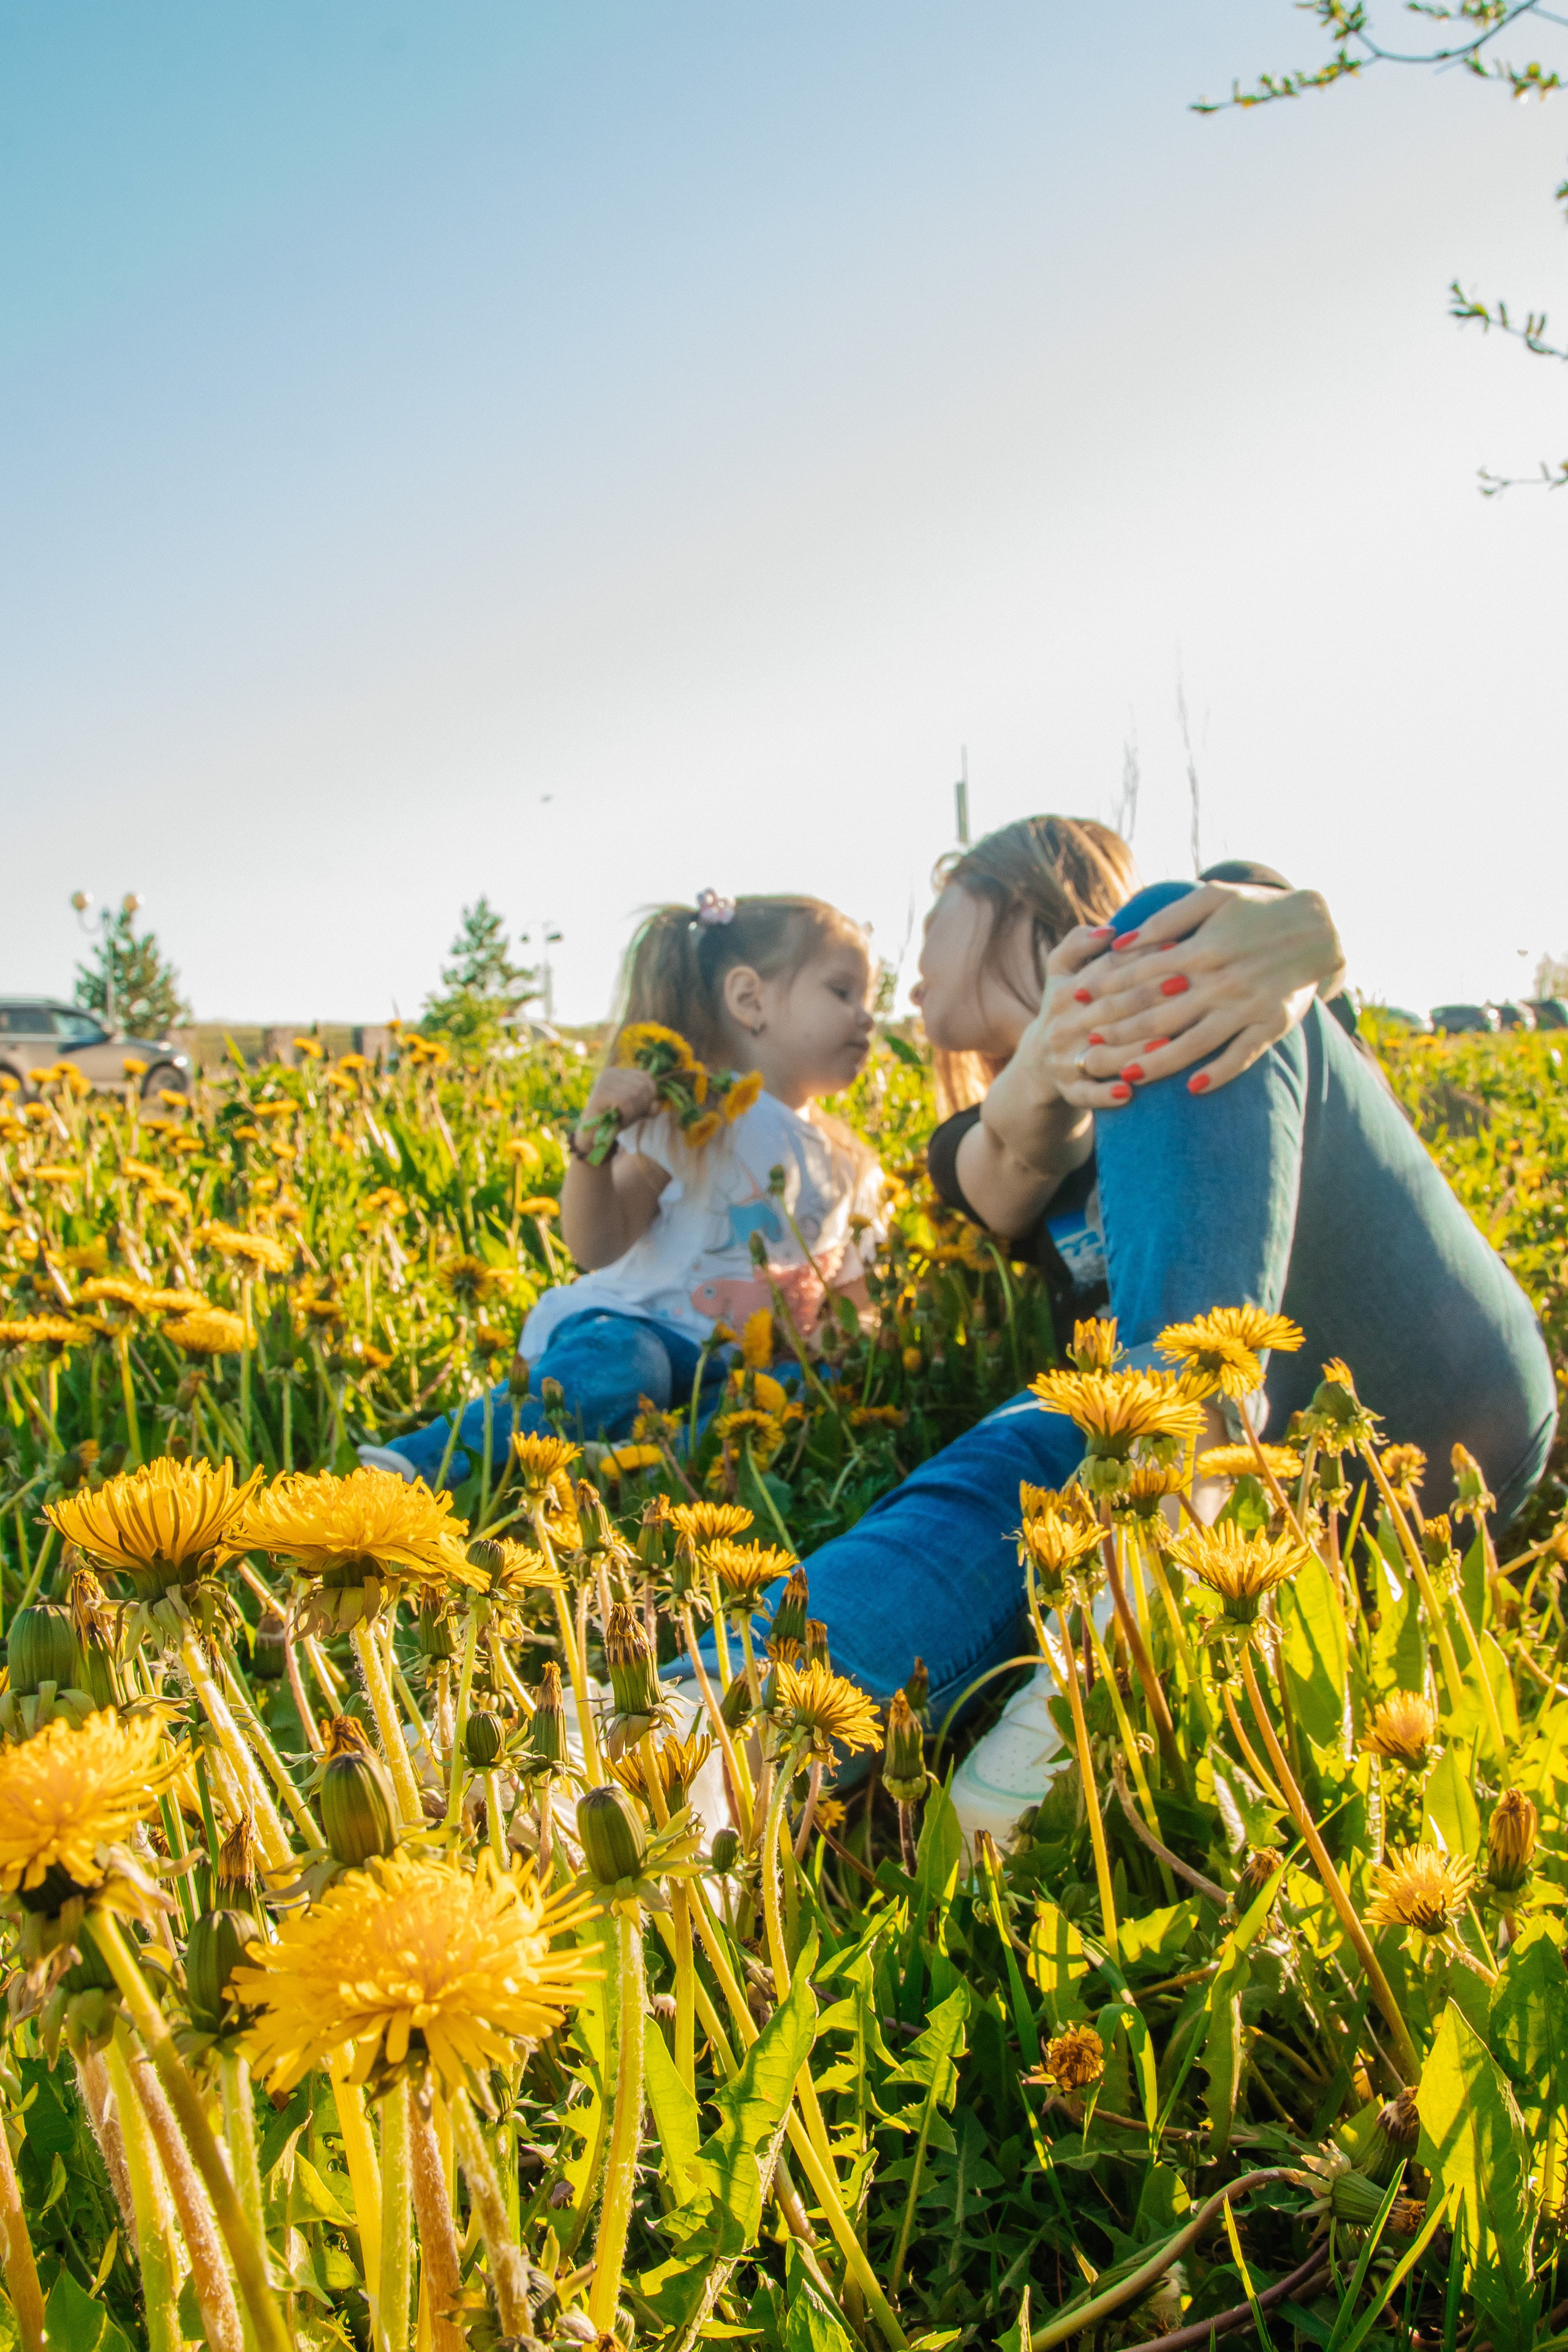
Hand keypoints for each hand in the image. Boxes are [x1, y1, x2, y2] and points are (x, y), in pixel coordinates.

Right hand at [579, 1066, 658, 1130]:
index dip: (650, 1095)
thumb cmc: (615, 1119)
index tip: (643, 1108)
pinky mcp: (599, 1094)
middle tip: (632, 1116)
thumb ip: (649, 1106)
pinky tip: (621, 1120)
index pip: (646, 1077)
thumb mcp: (637, 1110)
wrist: (593, 1133)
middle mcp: (611, 1072)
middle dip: (643, 1105)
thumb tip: (656, 1106)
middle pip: (642, 1085)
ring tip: (625, 1118)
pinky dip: (627, 1115)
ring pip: (634, 1093)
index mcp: (620, 1072)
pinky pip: (624, 1102)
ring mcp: (604, 1082)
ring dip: (634, 1112)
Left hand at [1034, 884, 1345, 1103]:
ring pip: (1193, 1043)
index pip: (1140, 972)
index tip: (1073, 997)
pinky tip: (1193, 1088)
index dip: (1104, 986)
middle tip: (1084, 1047)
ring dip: (1157, 1062)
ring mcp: (1246, 1007)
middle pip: (1158, 1014)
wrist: (1321, 928)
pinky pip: (1241, 1056)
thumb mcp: (1213, 898)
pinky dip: (1218, 1073)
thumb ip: (1166, 919)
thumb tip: (1121, 940)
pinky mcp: (1271, 1026)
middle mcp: (1221, 981)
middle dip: (1117, 1032)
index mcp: (1203, 949)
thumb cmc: (1259, 909)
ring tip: (1124, 1075)